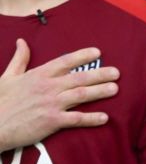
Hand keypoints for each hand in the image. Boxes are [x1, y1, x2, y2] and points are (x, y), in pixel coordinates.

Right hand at [0, 40, 119, 151]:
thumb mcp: (7, 77)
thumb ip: (19, 59)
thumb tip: (21, 41)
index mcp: (38, 75)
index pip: (65, 61)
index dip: (83, 56)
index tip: (98, 52)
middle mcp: (48, 87)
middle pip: (80, 77)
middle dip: (101, 74)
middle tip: (117, 73)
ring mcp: (51, 104)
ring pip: (82, 95)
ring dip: (100, 91)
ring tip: (115, 89)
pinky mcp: (51, 122)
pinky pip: (76, 119)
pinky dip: (91, 118)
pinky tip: (104, 117)